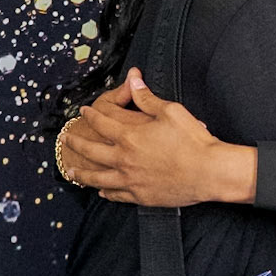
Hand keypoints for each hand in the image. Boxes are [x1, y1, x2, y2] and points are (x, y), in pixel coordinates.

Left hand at [63, 71, 256, 205]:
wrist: (209, 172)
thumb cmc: (194, 141)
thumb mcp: (171, 111)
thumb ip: (147, 98)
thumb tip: (133, 80)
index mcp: (129, 136)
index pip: (102, 122)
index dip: (91, 114)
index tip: (84, 111)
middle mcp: (124, 159)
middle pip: (91, 150)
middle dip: (76, 142)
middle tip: (66, 139)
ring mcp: (131, 180)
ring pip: (98, 177)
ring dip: (83, 173)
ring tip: (72, 171)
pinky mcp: (141, 196)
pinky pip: (117, 195)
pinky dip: (106, 192)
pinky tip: (101, 191)